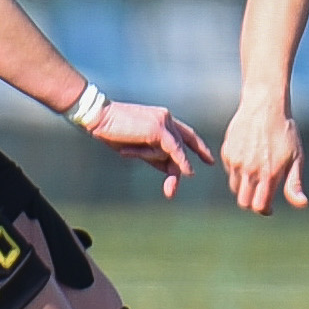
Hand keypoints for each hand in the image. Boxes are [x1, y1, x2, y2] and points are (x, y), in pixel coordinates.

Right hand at [83, 99, 211, 197]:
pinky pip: (171, 150)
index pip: (186, 134)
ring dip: (149, 157)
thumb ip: (155, 156)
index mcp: (163, 119)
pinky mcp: (160, 128)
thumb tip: (172, 170)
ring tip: (126, 149)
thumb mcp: (139, 147)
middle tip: (172, 191)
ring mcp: (165, 121)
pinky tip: (188, 172)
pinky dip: (181, 161)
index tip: (209, 160)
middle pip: (182, 146)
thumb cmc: (114, 132)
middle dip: (181, 168)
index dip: (198, 147)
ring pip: (173, 151)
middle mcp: (167, 118)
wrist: (99, 118)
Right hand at [220, 101, 308, 213]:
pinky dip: (238, 173)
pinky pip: (231, 172)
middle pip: (244, 202)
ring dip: (245, 188)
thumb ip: (295, 184)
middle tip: (262, 195)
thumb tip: (302, 205)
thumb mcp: (296, 157)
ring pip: (236, 188)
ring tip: (257, 176)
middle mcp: (250, 170)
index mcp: (268, 174)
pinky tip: (250, 160)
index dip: (265, 209)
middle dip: (253, 203)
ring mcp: (236, 162)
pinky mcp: (227, 153)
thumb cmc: (285, 132)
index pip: (259, 206)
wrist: (265, 105)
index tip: (270, 207)